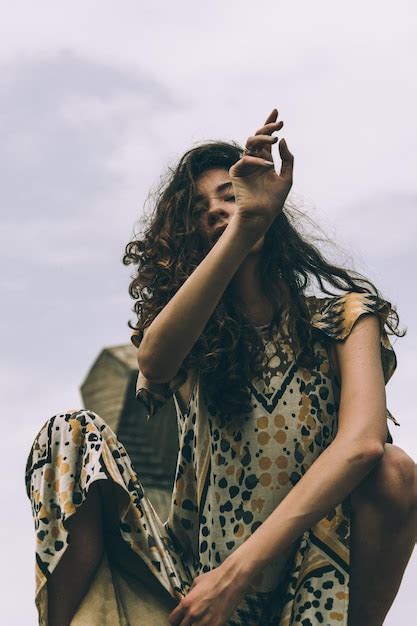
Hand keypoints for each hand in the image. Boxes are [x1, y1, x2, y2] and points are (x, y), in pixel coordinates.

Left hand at [168, 563, 250, 625]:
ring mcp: (204, 622)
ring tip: (200, 620)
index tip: (179, 619)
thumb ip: (189, 594)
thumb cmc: (216, 579)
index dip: (176, 619)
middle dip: (186, 623)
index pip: (173, 620)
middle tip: (191, 619)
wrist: (231, 581)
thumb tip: (187, 599)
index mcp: (186, 603)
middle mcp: (192, 614)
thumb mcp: (197, 582)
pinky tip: (209, 622)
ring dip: (195, 625)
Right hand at [229, 108, 293, 238]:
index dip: (270, 124)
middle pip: (257, 137)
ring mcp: (244, 166)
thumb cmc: (274, 200)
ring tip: (274, 139)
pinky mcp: (236, 172)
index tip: (277, 112)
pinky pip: (245, 160)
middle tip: (279, 124)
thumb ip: (287, 159)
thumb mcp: (287, 177)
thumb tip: (282, 139)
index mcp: (265, 160)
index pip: (266, 139)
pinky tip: (267, 166)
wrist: (262, 215)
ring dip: (262, 138)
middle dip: (267, 128)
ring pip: (249, 143)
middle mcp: (254, 161)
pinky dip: (257, 161)